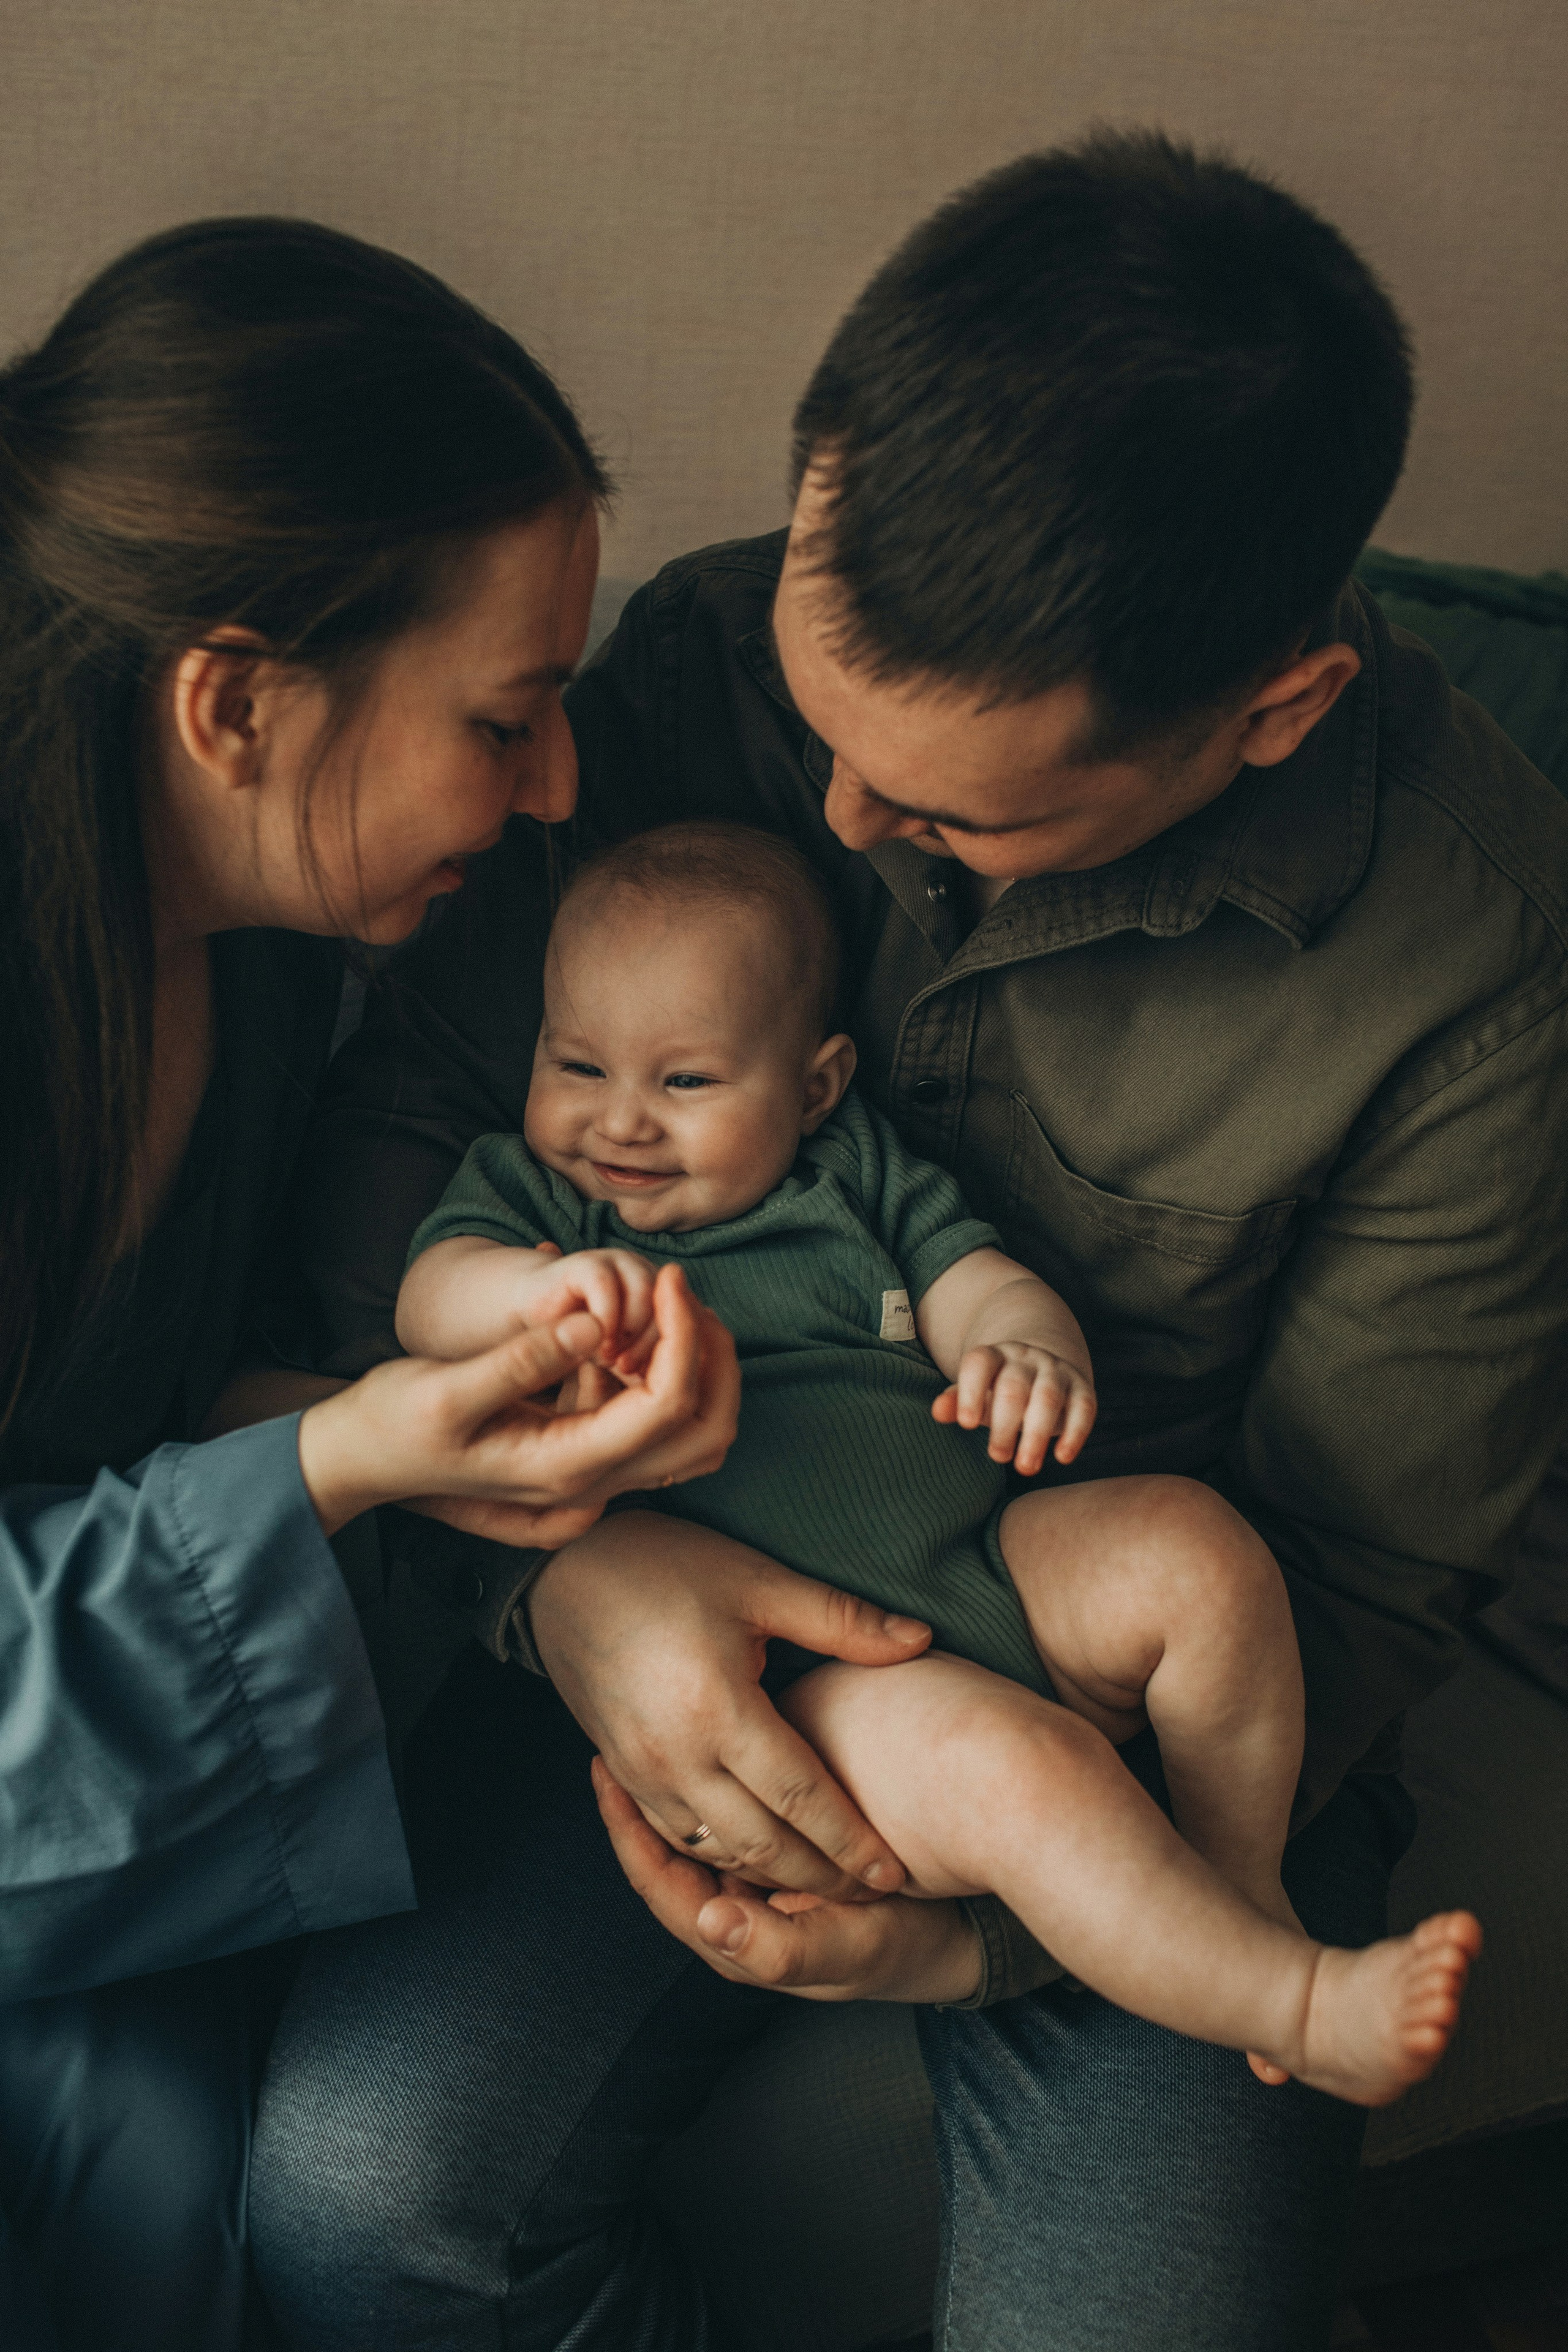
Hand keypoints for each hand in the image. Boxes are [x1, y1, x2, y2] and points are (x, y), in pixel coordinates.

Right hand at [299, 1262, 733, 1543]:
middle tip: (686, 1292)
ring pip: (691, 1434)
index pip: (666, 1404)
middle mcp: (591, 1481)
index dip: (684, 1336)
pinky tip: (636, 1329)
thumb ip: (523, 1359)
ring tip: (673, 1304)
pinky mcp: (582, 1453)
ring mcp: (591, 1473)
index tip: (670, 1277)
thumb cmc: (394, 1422)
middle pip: (704, 1433)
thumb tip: (596, 1322)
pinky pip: (655, 1424)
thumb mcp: (447, 1388)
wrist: (362, 1459)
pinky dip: (668, 1376)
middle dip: (713, 1358)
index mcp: (566, 1464)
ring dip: (700, 1369)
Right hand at [530, 1511, 932, 1901]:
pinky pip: (679, 1838)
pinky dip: (723, 1858)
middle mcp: (676, 1755)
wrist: (564, 1572)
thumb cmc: (666, 1565)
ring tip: (827, 1884)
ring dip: (773, 1878)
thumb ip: (841, 1621)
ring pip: (718, 1854)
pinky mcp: (621, 1774)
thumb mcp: (757, 1581)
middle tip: (873, 1893)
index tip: (894, 1873)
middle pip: (763, 1847)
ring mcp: (642, 1772)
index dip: (851, 1842)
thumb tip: (920, 1641)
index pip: (801, 1799)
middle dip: (822, 1878)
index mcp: (718, 1708)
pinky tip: (760, 1859)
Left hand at [593, 1760, 982, 2003]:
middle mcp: (739, 1913)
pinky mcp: (790, 1859)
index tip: (602, 1773)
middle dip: (636, 1804)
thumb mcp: (848, 1950)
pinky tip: (713, 1743)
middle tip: (610, 1738)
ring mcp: (763, 1886)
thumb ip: (778, 1946)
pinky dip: (713, 1787)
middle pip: (666, 1856)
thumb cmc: (906, 1942)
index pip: (659, 1883)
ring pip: (697, 1836)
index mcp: (737, 1939)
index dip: (625, 1831)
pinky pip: (733, 1822)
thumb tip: (707, 1920)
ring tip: (646, 1732)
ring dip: (669, 1791)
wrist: (966, 1931)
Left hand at [933, 1341, 1095, 1473]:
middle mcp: (1026, 1358)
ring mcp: (1056, 1371)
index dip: (971, 1392)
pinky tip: (1062, 1458)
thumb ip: (957, 1402)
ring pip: (1048, 1397)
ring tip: (1025, 1468)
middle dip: (1005, 1424)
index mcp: (994, 1356)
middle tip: (998, 1457)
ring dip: (1036, 1434)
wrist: (1041, 1368)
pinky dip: (1075, 1433)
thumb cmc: (998, 1391)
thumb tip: (937, 1411)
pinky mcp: (1082, 1387)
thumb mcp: (976, 1394)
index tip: (965, 1424)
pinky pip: (1083, 1407)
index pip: (979, 1363)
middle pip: (1013, 1386)